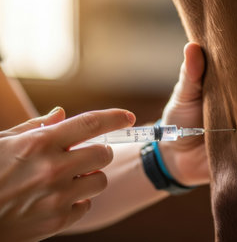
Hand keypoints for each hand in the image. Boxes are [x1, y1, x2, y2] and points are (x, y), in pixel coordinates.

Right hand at [0, 107, 134, 240]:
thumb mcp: (2, 142)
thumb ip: (35, 127)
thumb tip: (61, 113)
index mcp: (39, 143)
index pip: (91, 124)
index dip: (115, 117)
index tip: (128, 117)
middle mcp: (53, 168)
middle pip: (104, 154)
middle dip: (99, 152)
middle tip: (85, 155)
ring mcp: (57, 196)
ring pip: (100, 180)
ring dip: (90, 177)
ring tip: (68, 179)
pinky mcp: (58, 220)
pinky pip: (86, 205)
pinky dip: (77, 201)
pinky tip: (57, 199)